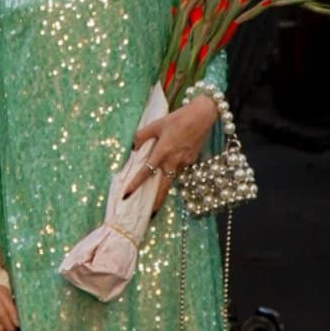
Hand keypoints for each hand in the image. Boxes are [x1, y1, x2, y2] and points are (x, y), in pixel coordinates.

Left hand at [126, 96, 220, 211]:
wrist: (202, 116)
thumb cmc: (179, 118)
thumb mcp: (157, 124)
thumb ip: (142, 136)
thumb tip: (133, 147)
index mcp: (163, 152)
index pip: (146, 172)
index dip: (135, 184)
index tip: (126, 194)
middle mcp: (174, 161)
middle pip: (163, 187)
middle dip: (156, 202)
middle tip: (149, 214)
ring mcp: (184, 163)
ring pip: (172, 181)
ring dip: (164, 192)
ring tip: (156, 202)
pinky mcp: (191, 161)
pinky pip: (179, 172)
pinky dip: (172, 177)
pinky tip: (168, 177)